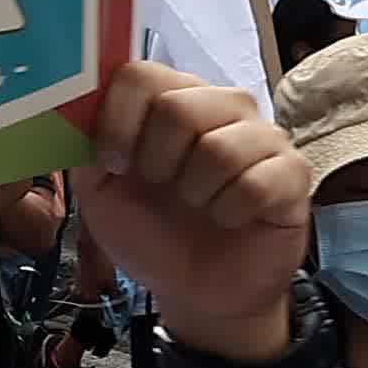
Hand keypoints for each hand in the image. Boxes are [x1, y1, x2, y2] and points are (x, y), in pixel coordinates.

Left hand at [79, 65, 310, 359]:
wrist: (198, 292)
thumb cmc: (152, 233)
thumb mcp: (100, 191)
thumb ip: (86, 144)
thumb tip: (74, 105)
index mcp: (171, 100)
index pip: (140, 74)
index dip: (119, 120)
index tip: (115, 163)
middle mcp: (221, 106)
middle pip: (179, 105)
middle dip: (157, 160)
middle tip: (163, 187)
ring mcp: (262, 137)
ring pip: (219, 146)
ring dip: (196, 191)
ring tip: (198, 206)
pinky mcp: (293, 174)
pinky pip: (257, 182)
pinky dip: (231, 212)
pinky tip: (229, 220)